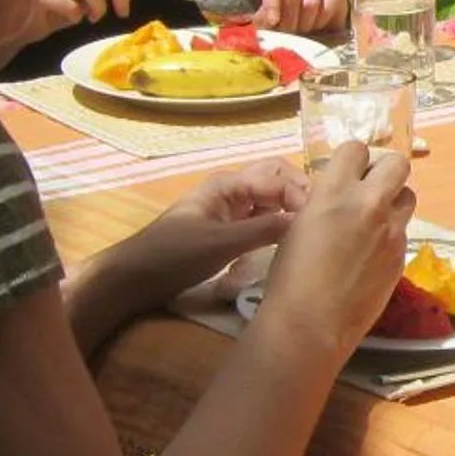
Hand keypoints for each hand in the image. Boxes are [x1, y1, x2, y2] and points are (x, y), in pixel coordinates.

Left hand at [114, 161, 312, 308]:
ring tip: (310, 231)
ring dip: (289, 210)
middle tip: (319, 220)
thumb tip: (305, 221)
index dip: (300, 194)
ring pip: (271, 200)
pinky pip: (261, 219)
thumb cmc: (173, 255)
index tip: (316, 221)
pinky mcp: (228, 229)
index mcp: (228, 184)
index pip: (277, 178)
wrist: (134, 277)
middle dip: (299, 194)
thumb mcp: (221, 244)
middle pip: (276, 180)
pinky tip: (287, 243)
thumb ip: (263, 231)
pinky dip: (276, 226)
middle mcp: (232, 191)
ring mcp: (230, 210)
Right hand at [250, 143, 415, 364]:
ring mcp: (391, 231)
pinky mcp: (401, 256)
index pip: (356, 148)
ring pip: (408, 196)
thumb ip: (326, 202)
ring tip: (373, 221)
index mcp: (335, 192)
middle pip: (398, 164)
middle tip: (368, 190)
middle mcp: (369, 205)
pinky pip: (403, 231)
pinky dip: (390, 235)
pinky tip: (370, 255)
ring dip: (393, 201)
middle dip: (384, 172)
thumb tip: (339, 197)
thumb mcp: (299, 224)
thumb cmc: (289, 276)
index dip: (352, 160)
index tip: (346, 174)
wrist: (311, 323)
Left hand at [252, 0, 347, 35]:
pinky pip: (328, 6)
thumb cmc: (284, 13)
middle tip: (289, 33)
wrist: (311, 13)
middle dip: (289, 20)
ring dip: (306, 23)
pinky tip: (318, 24)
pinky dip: (322, 21)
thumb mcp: (269, 15)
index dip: (271, 2)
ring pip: (311, 3)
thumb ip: (263, 19)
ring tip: (303, 30)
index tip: (273, 22)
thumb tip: (263, 23)